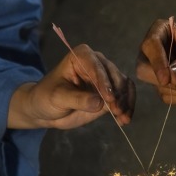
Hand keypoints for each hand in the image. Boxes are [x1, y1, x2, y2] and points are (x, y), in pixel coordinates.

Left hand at [8, 44, 135, 128]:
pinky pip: (126, 96)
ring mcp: (106, 78)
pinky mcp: (111, 92)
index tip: (109, 98)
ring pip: (124, 86)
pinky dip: (128, 107)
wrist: (47, 110)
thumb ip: (78, 99)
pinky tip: (125, 119)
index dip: (104, 82)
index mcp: (82, 56)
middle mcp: (97, 63)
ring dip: (126, 102)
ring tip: (123, 118)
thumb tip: (100, 103)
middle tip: (117, 111)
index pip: (97, 66)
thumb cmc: (46, 97)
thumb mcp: (57, 98)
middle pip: (115, 75)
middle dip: (118, 94)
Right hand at [136, 19, 175, 103]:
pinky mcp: (168, 85)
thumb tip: (171, 78)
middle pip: (146, 71)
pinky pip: (171, 98)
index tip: (166, 79)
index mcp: (163, 31)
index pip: (149, 46)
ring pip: (162, 88)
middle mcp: (157, 50)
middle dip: (173, 83)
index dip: (156, 63)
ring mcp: (161, 69)